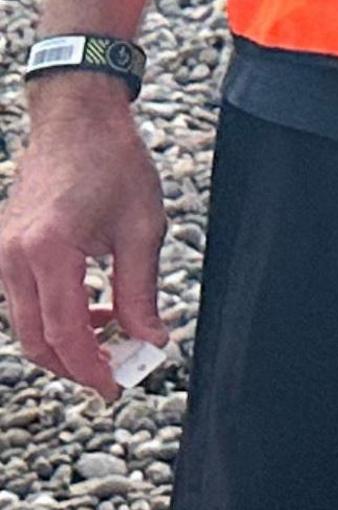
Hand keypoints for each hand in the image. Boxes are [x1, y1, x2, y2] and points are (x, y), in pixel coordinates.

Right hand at [0, 74, 170, 396]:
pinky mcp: (3, 250)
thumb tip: (151, 341)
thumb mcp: (143, 229)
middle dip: (74, 366)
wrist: (78, 122)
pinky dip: (52, 318)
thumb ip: (141, 292)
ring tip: (111, 339)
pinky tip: (90, 312)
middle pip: (35, 339)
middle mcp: (12, 256)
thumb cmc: (115, 165)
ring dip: (64, 343)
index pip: (64, 333)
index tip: (116, 387)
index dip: (90, 368)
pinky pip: (21, 302)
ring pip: (24, 324)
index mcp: (48, 251)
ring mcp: (1, 253)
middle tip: (114, 375)